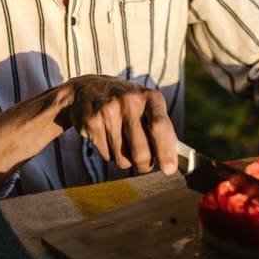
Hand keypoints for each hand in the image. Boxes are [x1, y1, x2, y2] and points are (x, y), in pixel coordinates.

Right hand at [63, 75, 177, 174]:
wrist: (87, 89)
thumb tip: (171, 160)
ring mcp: (108, 112)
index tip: (168, 169)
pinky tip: (108, 137)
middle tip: (144, 163)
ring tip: (122, 142)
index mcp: (149, 97)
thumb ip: (160, 127)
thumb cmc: (126, 102)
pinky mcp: (92, 123)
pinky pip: (107, 156)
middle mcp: (129, 102)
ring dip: (125, 159)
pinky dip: (110, 154)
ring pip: (123, 159)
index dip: (166, 151)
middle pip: (141, 152)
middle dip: (144, 164)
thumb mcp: (146, 104)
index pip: (160, 126)